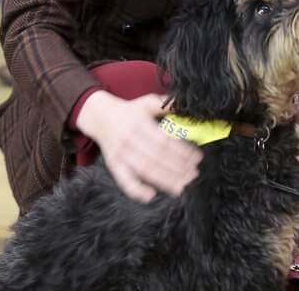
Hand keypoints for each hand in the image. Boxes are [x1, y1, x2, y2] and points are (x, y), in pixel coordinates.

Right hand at [76, 91, 202, 202]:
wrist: (100, 116)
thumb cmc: (129, 111)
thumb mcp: (146, 103)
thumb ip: (165, 104)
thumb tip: (185, 104)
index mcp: (139, 123)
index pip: (164, 140)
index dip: (182, 151)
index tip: (197, 157)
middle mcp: (129, 139)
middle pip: (156, 157)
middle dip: (178, 168)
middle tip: (194, 174)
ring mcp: (121, 154)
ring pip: (144, 170)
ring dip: (164, 180)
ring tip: (182, 186)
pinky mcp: (114, 165)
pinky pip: (124, 180)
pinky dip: (136, 190)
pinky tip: (151, 195)